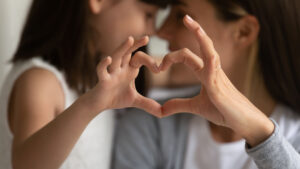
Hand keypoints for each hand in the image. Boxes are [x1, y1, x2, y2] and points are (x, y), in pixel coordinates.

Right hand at [84, 36, 161, 117]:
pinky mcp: (102, 80)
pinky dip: (104, 64)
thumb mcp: (135, 101)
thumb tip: (163, 113)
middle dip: (136, 45)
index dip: (150, 62)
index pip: (140, 59)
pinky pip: (102, 70)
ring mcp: (111, 73)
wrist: (99, 104)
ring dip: (122, 48)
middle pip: (128, 52)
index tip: (159, 70)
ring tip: (130, 39)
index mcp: (129, 70)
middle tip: (147, 37)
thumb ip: (148, 104)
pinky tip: (108, 59)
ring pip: (116, 57)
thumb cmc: (115, 98)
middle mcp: (121, 68)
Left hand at [159, 15, 273, 145]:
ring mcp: (217, 76)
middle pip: (203, 44)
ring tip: (192, 22)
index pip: (188, 56)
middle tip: (185, 17)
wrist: (242, 121)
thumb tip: (162, 109)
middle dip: (195, 29)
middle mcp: (212, 70)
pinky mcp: (220, 86)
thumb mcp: (196, 107)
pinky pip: (213, 68)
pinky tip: (204, 50)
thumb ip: (179, 104)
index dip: (172, 56)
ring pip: (209, 50)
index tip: (159, 67)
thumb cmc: (223, 111)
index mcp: (205, 73)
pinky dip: (208, 58)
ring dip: (201, 35)